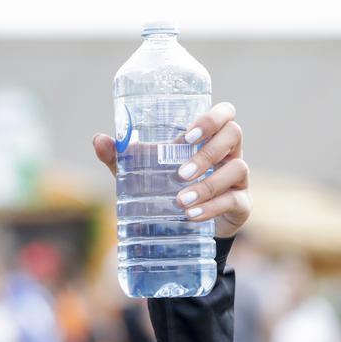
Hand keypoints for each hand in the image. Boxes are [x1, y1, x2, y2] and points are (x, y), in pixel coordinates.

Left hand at [92, 101, 251, 238]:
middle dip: (207, 153)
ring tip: (180, 200)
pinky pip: (235, 200)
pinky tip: (191, 214)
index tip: (187, 136)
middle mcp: (229, 152)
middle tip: (179, 173)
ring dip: (207, 185)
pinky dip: (212, 207)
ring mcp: (238, 177)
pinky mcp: (242, 203)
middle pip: (234, 135)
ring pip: (237, 168)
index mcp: (208, 138)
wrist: (182, 227)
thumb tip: (98, 140)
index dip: (212, 118)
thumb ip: (120, 157)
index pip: (225, 114)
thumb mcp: (140, 173)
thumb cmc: (164, 188)